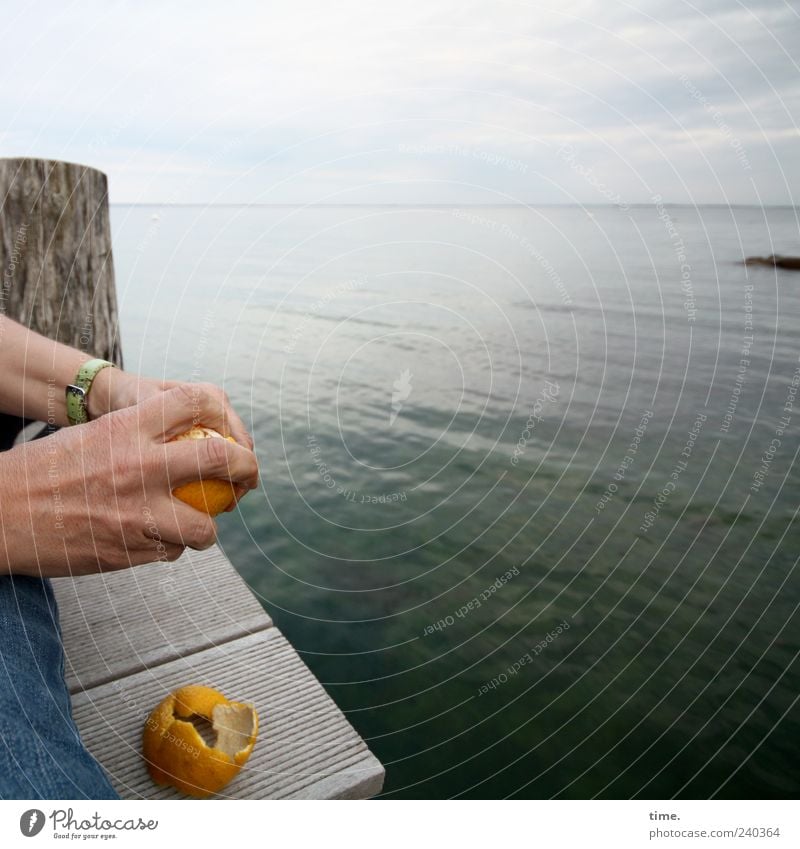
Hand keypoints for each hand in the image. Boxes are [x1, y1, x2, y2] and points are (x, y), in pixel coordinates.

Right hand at [0, 385, 258, 577]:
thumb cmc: (44, 470)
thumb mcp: (94, 436)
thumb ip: (140, 437)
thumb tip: (191, 443)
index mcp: (127, 428)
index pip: (194, 402)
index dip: (222, 412)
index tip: (231, 431)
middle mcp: (139, 466)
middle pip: (221, 459)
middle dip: (247, 469)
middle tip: (248, 478)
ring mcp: (136, 513)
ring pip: (204, 526)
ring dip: (208, 528)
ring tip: (201, 525)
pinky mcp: (127, 550)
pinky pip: (171, 551)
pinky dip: (172, 547)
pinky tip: (160, 539)